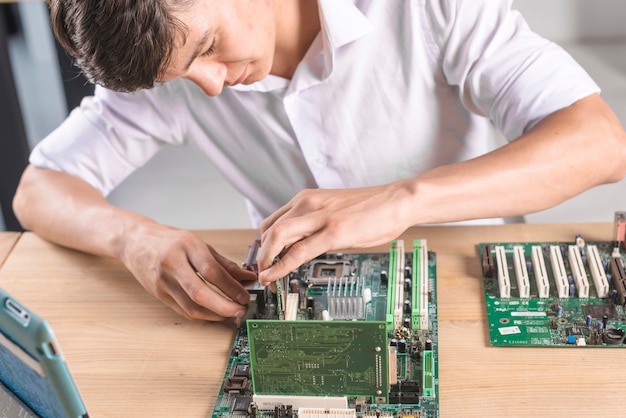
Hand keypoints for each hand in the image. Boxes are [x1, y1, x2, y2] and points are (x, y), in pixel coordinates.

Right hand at [118, 222, 255, 320]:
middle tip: (240, 311)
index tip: (245, 295)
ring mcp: (163, 281)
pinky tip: (214, 313)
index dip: (231, 286)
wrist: (134, 241)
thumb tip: (247, 277)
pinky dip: (201, 315)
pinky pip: (182, 310)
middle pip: (200, 293)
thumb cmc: (168, 240)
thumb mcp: (198, 243)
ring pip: (190, 307)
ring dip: (214, 315)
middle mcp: (172, 263)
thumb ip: (223, 262)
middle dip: (224, 307)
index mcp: (186, 246)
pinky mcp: (158, 294)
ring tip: (231, 314)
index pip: (211, 271)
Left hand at [257, 183, 413, 284]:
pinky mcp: (332, 232)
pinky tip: (274, 275)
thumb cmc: (371, 207)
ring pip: (277, 237)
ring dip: (265, 259)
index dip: (264, 243)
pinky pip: (297, 251)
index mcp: (307, 199)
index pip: (273, 221)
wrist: (397, 200)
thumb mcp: (334, 211)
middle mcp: (308, 203)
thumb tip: (303, 243)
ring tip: (265, 275)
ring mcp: (319, 217)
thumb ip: (315, 223)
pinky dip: (280, 266)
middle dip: (260, 253)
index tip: (264, 258)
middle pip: (269, 229)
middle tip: (261, 271)